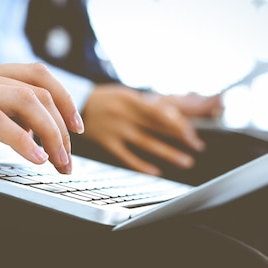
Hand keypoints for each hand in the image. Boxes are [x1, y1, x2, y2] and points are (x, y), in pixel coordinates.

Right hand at [0, 57, 83, 173]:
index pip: (35, 75)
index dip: (62, 100)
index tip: (73, 129)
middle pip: (39, 88)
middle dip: (62, 124)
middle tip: (68, 155)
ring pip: (26, 101)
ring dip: (50, 134)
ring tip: (57, 161)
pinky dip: (23, 142)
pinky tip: (34, 159)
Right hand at [81, 84, 219, 174]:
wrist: (70, 105)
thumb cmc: (103, 100)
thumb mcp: (124, 95)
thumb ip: (145, 106)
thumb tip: (171, 117)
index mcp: (131, 100)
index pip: (161, 113)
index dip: (178, 124)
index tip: (192, 134)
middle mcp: (125, 114)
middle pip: (157, 128)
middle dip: (180, 138)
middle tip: (197, 147)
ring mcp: (115, 130)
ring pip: (147, 143)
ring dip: (168, 153)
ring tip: (185, 162)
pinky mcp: (106, 142)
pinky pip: (127, 157)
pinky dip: (142, 165)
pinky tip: (156, 172)